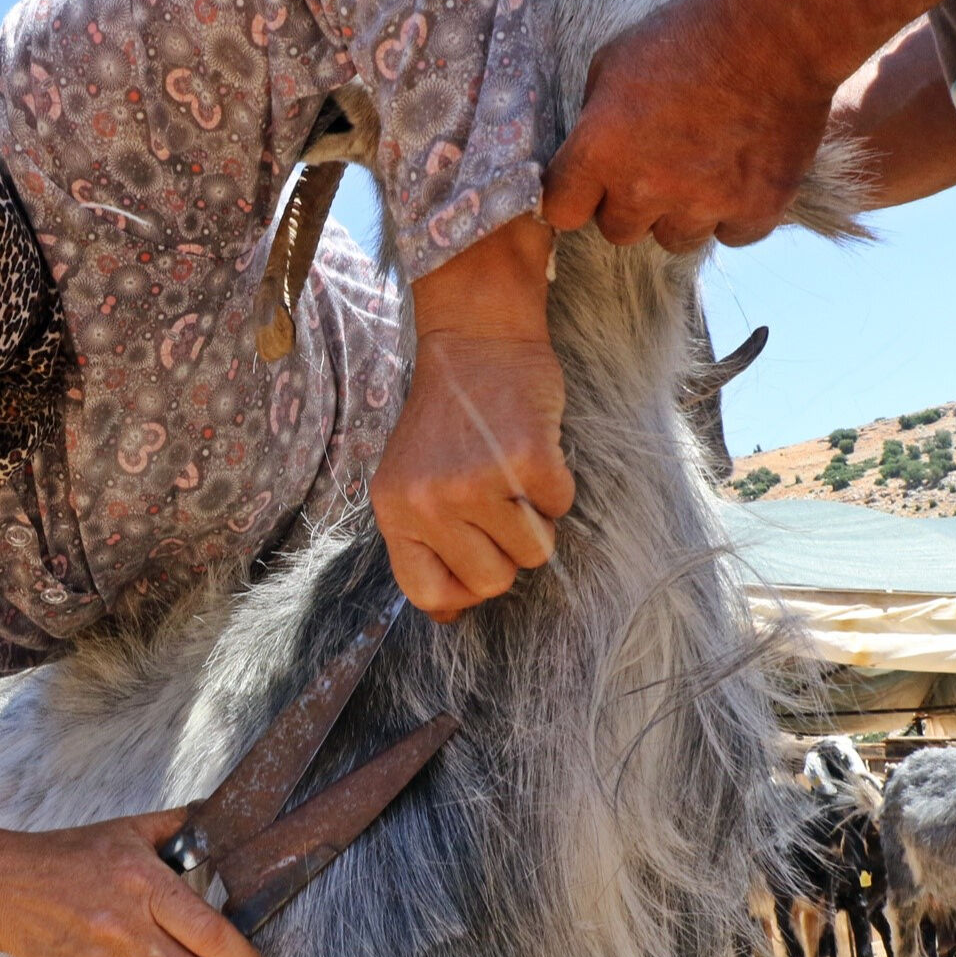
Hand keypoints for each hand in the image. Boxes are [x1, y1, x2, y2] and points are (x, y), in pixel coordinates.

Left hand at [373, 221, 573, 621]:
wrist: (475, 339)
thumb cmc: (447, 417)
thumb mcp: (409, 478)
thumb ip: (422, 542)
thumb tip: (449, 617)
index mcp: (394, 510)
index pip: (427, 594)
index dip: (463, 591)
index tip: (476, 562)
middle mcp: (429, 501)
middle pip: (491, 581)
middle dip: (506, 552)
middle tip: (498, 505)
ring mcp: (476, 481)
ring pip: (533, 551)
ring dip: (535, 518)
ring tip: (511, 472)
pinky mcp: (526, 459)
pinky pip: (561, 507)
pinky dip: (557, 485)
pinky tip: (532, 449)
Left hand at [540, 0, 839, 250]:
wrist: (778, 29)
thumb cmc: (692, 34)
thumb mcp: (614, 61)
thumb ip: (593, 118)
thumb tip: (586, 151)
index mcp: (601, 150)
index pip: (561, 212)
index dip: (574, 198)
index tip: (589, 187)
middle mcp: (646, 187)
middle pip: (618, 231)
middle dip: (632, 203)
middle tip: (660, 162)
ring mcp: (703, 203)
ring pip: (676, 238)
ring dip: (684, 211)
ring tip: (706, 162)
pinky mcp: (756, 209)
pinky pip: (732, 234)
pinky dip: (737, 211)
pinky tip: (743, 170)